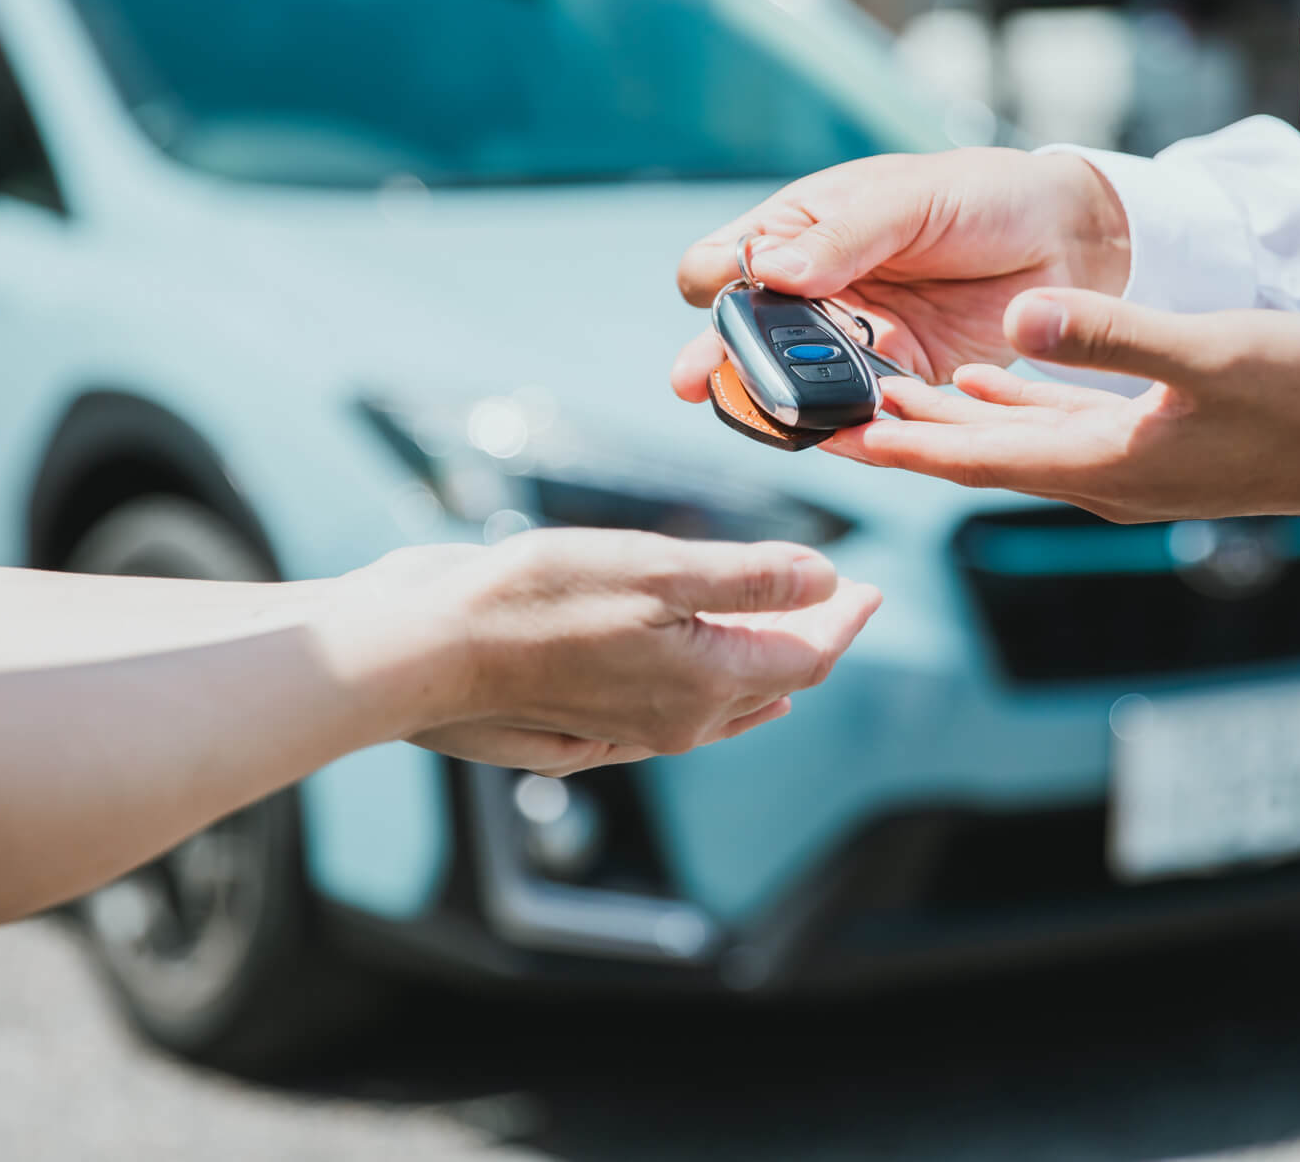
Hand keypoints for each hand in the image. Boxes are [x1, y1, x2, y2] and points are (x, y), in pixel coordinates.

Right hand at [329, 531, 881, 775]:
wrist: (429, 650)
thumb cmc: (536, 599)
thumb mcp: (657, 570)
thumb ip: (749, 579)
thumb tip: (826, 582)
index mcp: (707, 683)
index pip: (806, 656)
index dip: (844, 619)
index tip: (870, 588)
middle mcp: (679, 720)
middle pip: (773, 683)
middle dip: (814, 639)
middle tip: (843, 601)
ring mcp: (634, 728)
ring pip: (727, 704)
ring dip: (766, 666)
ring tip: (791, 635)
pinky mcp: (592, 723)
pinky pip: (679, 717)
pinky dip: (713, 691)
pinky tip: (711, 685)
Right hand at [670, 148, 1127, 397]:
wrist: (1067, 238)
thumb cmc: (981, 194)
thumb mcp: (907, 200)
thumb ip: (842, 238)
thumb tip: (769, 268)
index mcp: (798, 231)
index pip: (721, 264)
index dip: (716, 284)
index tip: (731, 294)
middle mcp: (814, 290)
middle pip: (743, 335)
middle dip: (721, 359)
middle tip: (699, 381)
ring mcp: (850, 338)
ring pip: (790, 380)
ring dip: (776, 396)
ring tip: (766, 411)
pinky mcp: (897, 379)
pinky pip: (855, 409)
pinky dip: (841, 421)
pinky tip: (832, 429)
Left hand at [824, 287, 1299, 528]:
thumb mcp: (1206, 352)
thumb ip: (1109, 337)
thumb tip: (1014, 324)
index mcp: (1104, 465)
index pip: (975, 461)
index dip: (902, 450)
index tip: (834, 440)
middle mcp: (1104, 479)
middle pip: (980, 459)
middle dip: (908, 439)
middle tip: (835, 414)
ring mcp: (1130, 468)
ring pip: (1014, 446)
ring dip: (952, 424)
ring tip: (889, 398)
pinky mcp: (1155, 448)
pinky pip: (1059, 432)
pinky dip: (1013, 410)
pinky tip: (990, 380)